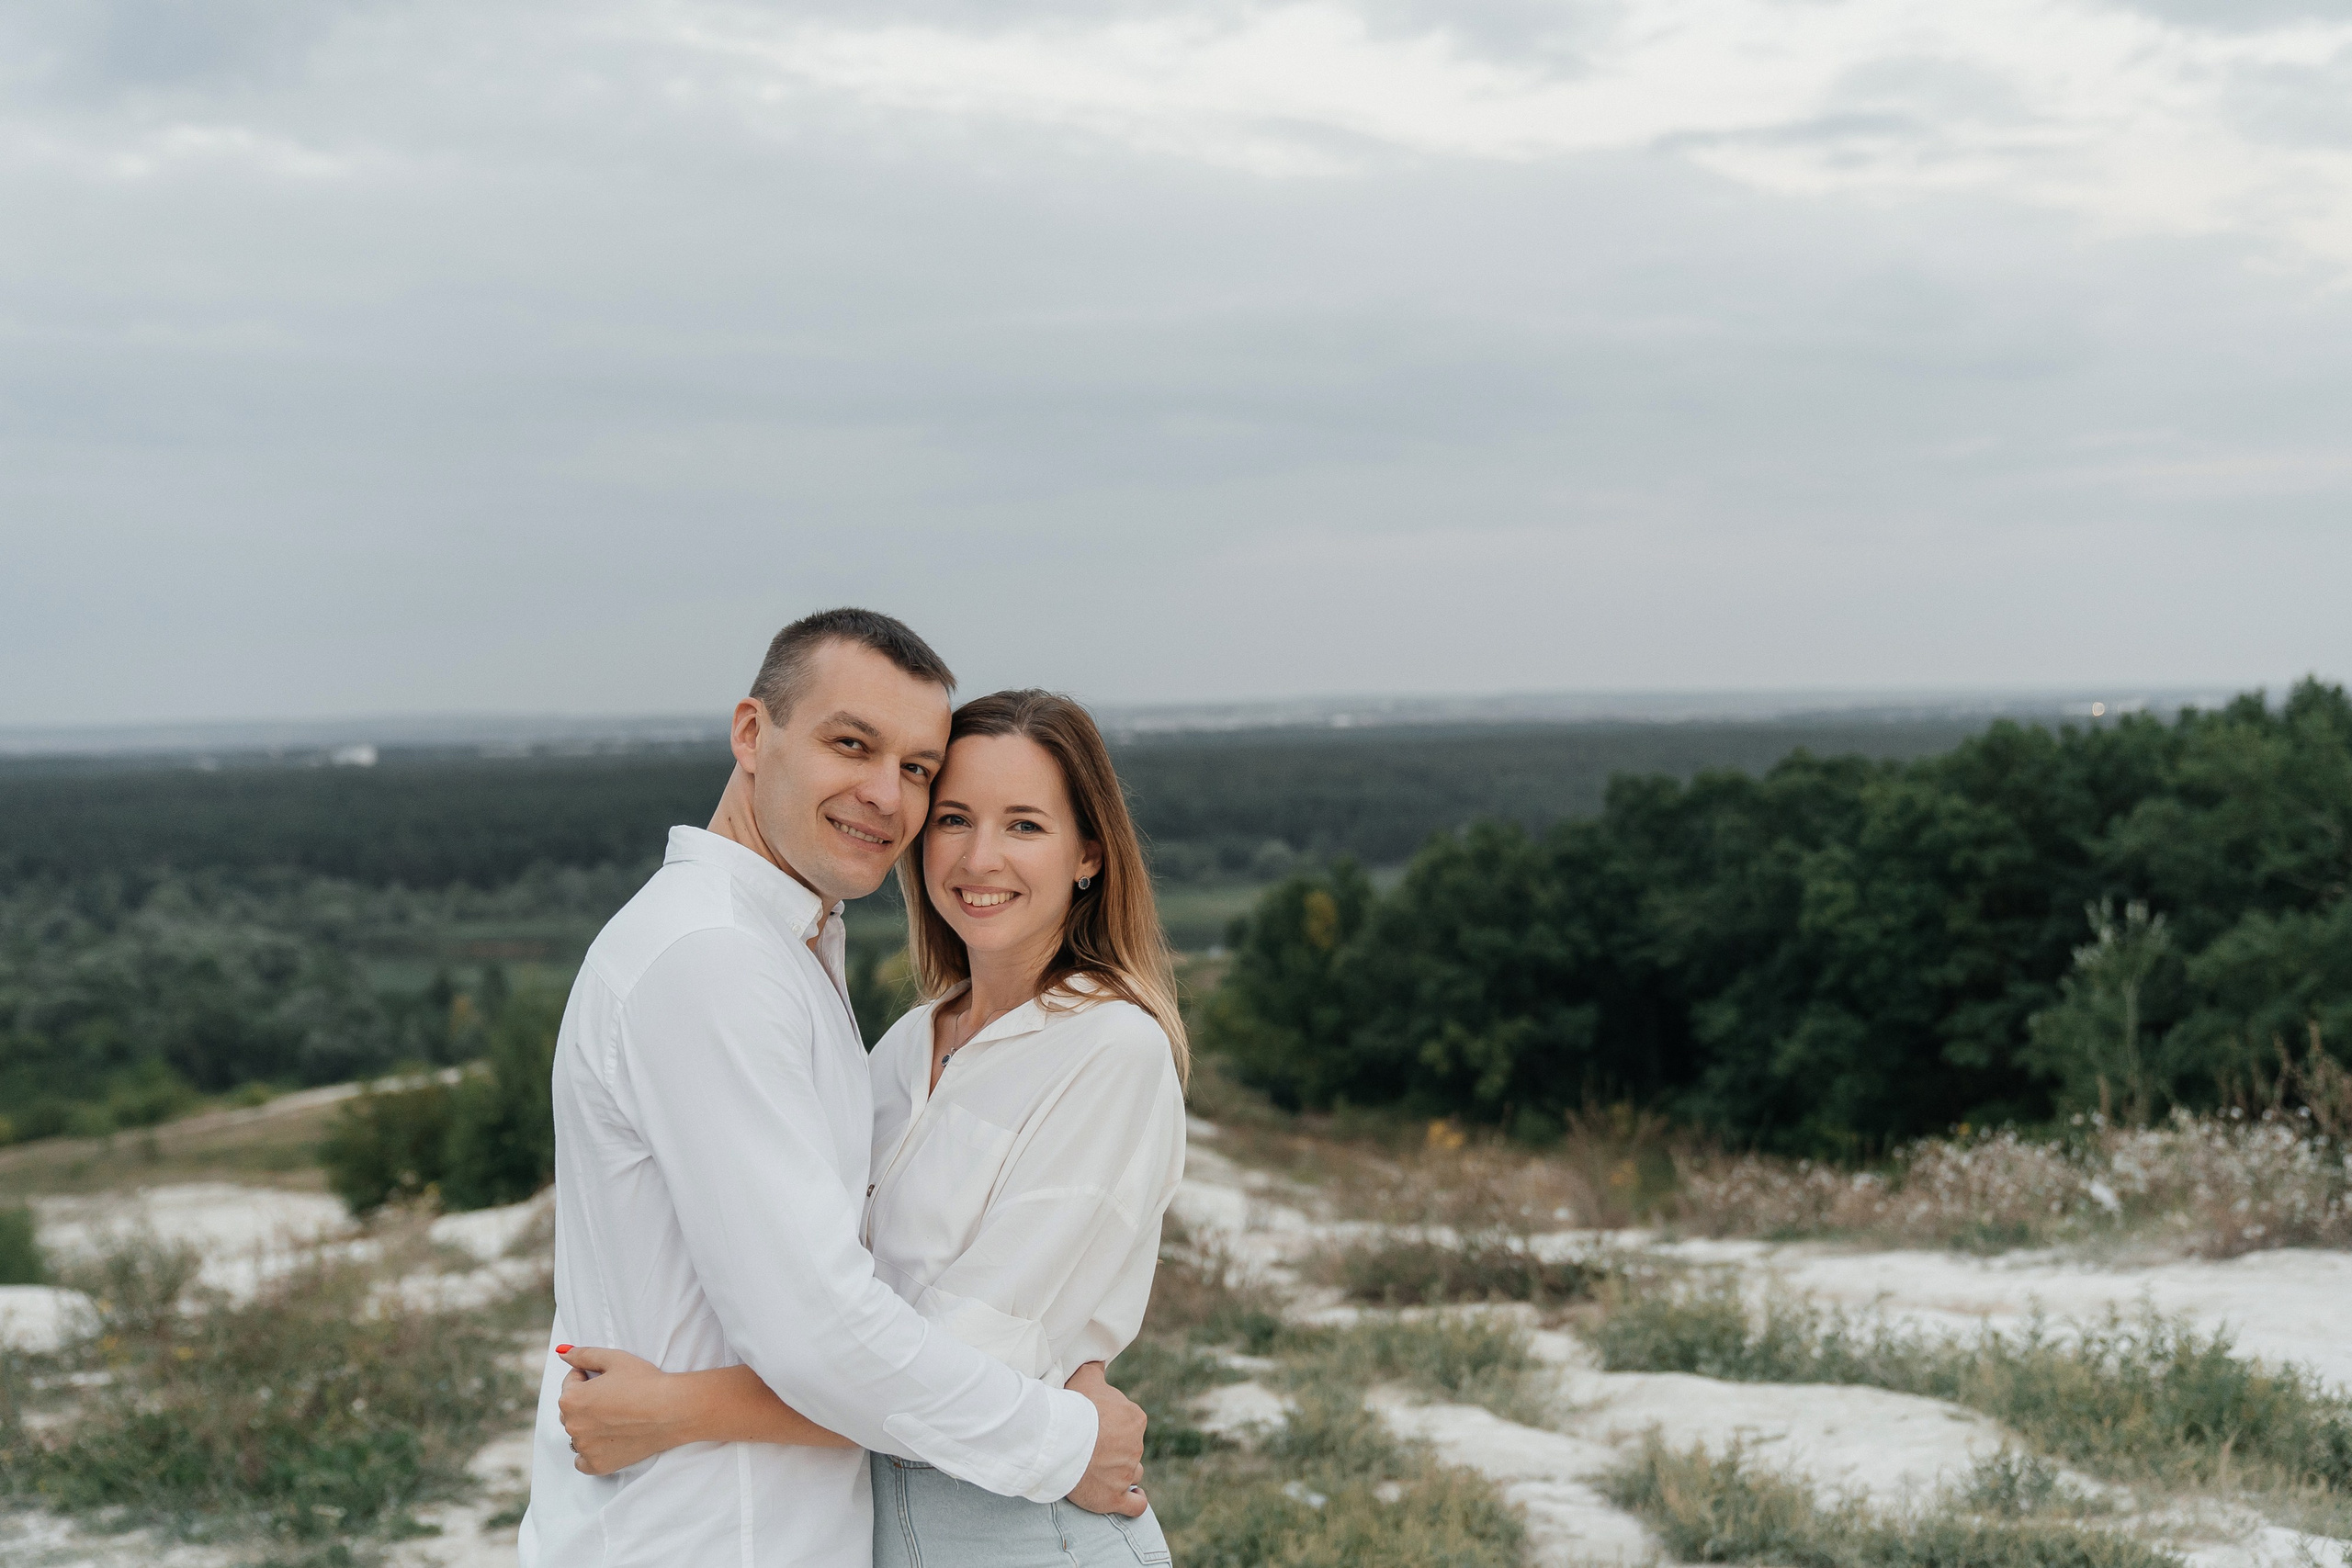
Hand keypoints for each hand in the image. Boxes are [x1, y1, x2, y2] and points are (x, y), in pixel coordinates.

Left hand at [558, 1345, 685, 1474]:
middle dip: (586, 1402)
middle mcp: (573, 1425)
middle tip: (614, 1398)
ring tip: (616, 1417)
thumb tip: (563, 1353)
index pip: (570, 1383)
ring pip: (578, 1434)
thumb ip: (583, 1355)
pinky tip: (607, 1441)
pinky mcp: (599, 1464)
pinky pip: (582, 1461)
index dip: (589, 1376)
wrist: (672, 1410)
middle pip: (571, 1410)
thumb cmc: (646, 1382)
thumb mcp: (615, 1358)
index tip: (609, 1379)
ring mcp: (585, 1448)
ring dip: (589, 1426)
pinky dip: (590, 1453)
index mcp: (571, 1399)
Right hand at [1061, 1361, 1148, 1517]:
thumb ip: (1095, 1367)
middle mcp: (1136, 1446)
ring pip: (1132, 1473)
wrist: (1061, 1440)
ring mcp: (1127, 1474)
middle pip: (1130, 1449)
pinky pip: (1136, 1505)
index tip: (1095, 1425)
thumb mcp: (1085, 1377)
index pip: (1130, 1422)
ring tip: (1102, 1471)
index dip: (1113, 1424)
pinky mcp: (1115, 1497)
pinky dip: (1135, 1501)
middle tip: (1090, 1447)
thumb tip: (1099, 1356)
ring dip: (1122, 1473)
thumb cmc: (1073, 1407)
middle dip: (1114, 1449)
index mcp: (1135, 1418)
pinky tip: (1131, 1497)